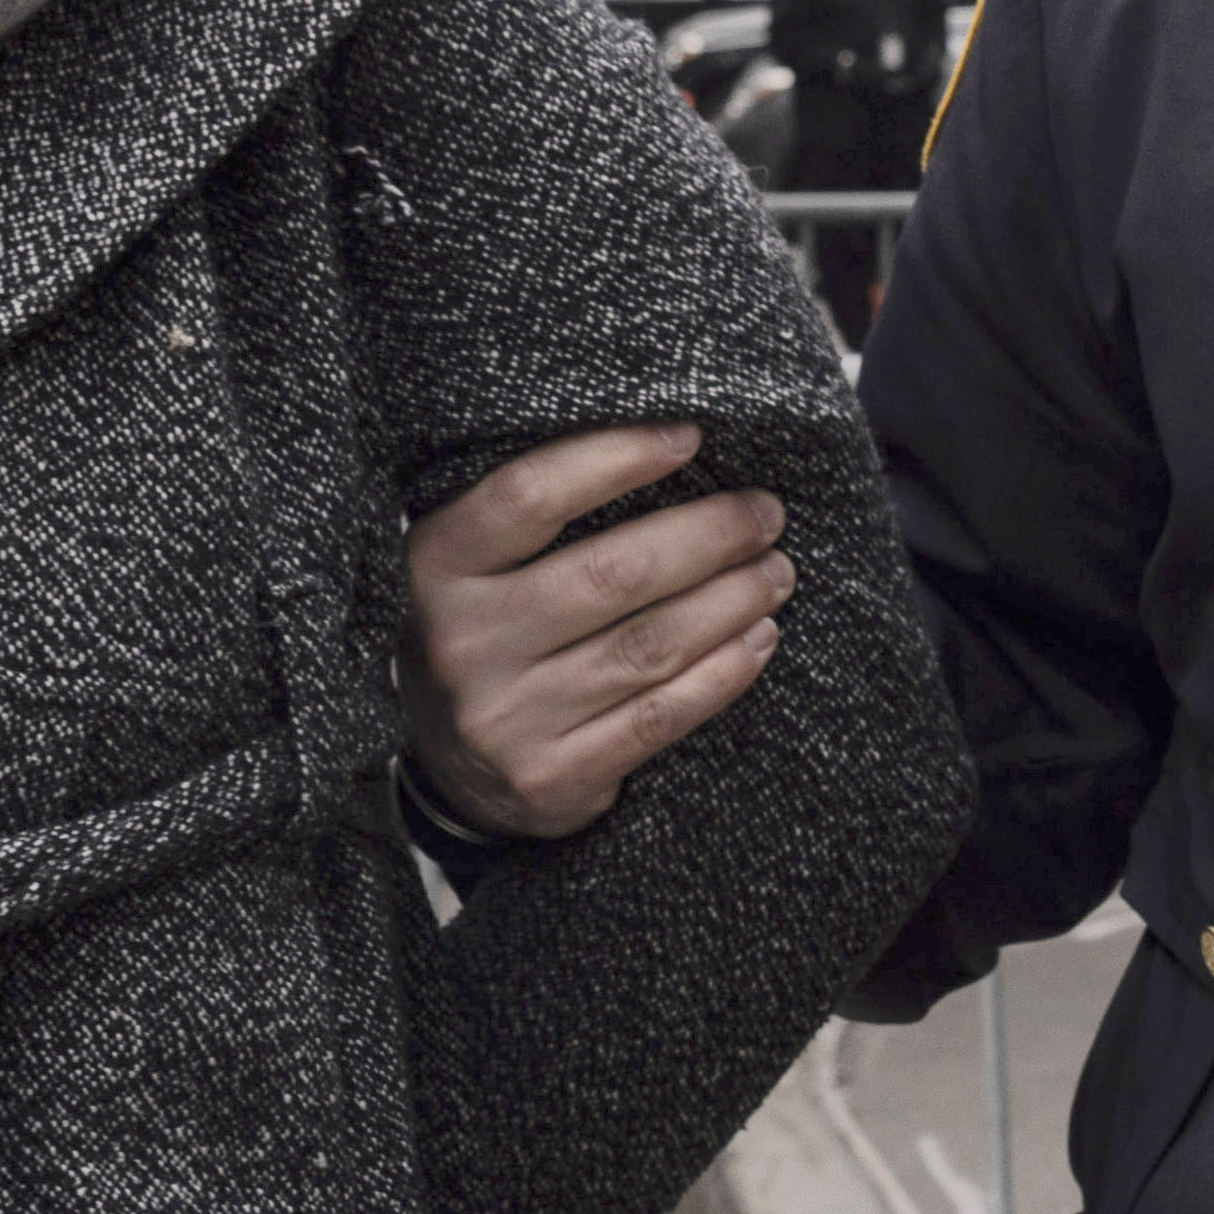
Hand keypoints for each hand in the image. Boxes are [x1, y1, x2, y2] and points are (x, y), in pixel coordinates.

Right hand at [403, 424, 792, 842]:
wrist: (446, 765)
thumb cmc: (487, 630)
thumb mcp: (476, 564)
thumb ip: (542, 516)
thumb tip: (674, 450)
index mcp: (439, 565)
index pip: (530, 495)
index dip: (616, 459)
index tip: (687, 437)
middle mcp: (466, 641)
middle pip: (611, 573)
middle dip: (708, 535)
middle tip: (764, 514)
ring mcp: (508, 716)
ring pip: (648, 647)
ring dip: (730, 601)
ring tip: (774, 572)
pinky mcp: (554, 776)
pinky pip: (659, 718)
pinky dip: (722, 674)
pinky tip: (758, 639)